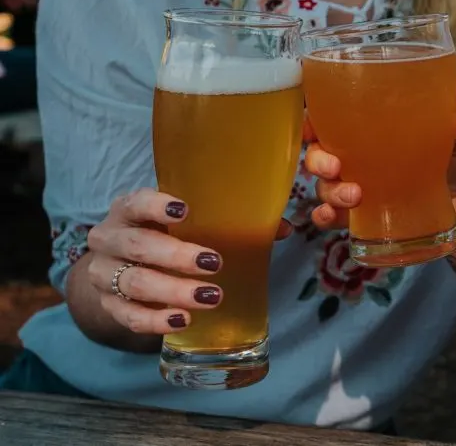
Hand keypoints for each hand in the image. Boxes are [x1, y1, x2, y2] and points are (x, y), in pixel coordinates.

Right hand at [85, 189, 293, 334]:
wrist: (119, 267)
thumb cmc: (164, 236)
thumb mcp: (186, 223)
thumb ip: (231, 222)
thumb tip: (284, 228)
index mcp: (129, 210)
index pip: (136, 202)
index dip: (157, 205)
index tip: (185, 210)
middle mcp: (110, 238)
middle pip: (138, 246)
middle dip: (176, 256)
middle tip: (214, 263)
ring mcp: (104, 274)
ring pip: (134, 283)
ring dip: (173, 291)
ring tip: (209, 297)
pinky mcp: (107, 305)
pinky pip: (128, 316)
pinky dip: (155, 320)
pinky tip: (182, 320)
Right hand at [304, 112, 455, 229]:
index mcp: (370, 131)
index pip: (329, 118)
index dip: (312, 119)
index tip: (311, 125)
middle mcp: (355, 157)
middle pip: (317, 152)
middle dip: (317, 159)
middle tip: (335, 166)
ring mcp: (355, 188)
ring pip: (323, 186)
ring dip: (330, 191)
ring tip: (355, 196)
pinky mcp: (360, 217)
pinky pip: (330, 217)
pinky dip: (325, 216)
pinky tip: (332, 217)